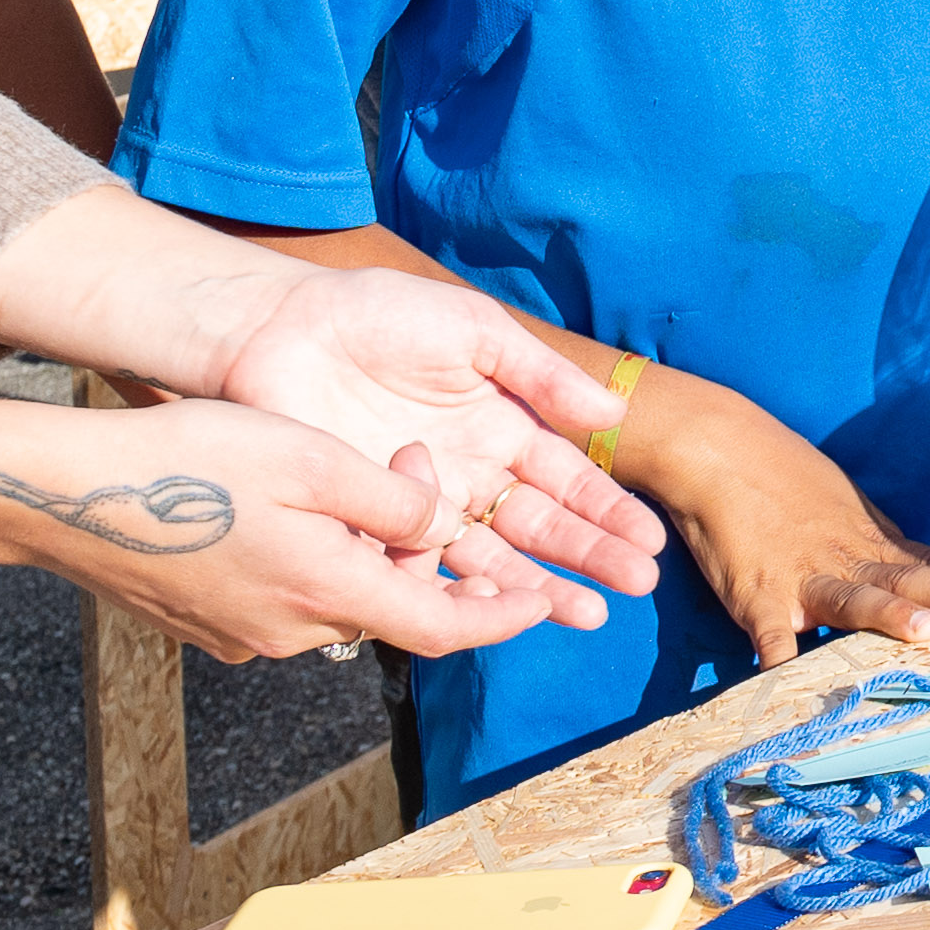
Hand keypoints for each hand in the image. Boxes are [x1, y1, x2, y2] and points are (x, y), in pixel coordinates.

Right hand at [0, 395, 620, 661]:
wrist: (66, 494)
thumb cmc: (192, 463)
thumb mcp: (317, 463)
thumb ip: (397, 505)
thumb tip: (443, 533)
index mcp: (332, 595)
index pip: (446, 630)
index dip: (503, 618)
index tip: (544, 604)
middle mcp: (292, 632)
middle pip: (393, 607)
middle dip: (425, 551)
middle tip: (406, 470)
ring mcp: (244, 634)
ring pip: (340, 599)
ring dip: (368, 553)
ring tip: (350, 479)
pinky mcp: (208, 622)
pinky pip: (287, 598)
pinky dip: (318, 562)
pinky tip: (292, 508)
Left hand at [210, 266, 668, 595]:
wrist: (281, 328)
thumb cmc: (380, 315)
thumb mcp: (476, 331)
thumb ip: (542, 375)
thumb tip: (614, 415)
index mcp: (501, 427)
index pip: (566, 479)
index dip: (607, 511)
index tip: (647, 542)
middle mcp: (470, 474)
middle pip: (539, 528)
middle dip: (589, 557)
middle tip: (634, 587)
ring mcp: (422, 503)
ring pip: (490, 558)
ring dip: (539, 587)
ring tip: (585, 613)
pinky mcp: (372, 523)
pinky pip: (421, 566)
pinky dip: (461, 588)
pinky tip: (498, 605)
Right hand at [607, 367, 929, 665]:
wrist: (720, 449)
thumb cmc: (781, 475)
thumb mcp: (844, 507)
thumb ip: (875, 547)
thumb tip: (914, 577)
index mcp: (872, 540)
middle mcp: (848, 559)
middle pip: (909, 579)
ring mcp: (804, 578)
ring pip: (853, 599)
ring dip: (889, 614)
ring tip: (925, 630)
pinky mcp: (758, 597)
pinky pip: (771, 638)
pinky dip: (780, 660)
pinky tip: (792, 686)